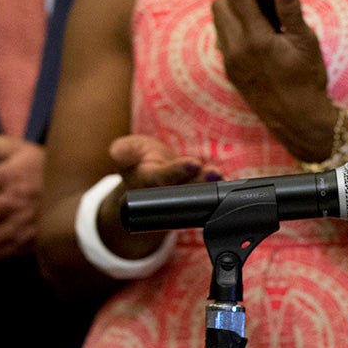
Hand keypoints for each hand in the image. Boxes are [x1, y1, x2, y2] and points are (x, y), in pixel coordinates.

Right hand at [89, 134, 221, 260]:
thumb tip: (117, 153)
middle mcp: (167, 193)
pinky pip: (208, 194)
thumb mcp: (124, 151)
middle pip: (185, 189)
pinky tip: (229, 184)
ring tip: (221, 177)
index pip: (163, 177)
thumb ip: (123, 150)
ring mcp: (183, 197)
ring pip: (198, 193)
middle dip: (200, 181)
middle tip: (213, 173)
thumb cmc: (137, 160)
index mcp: (148, 181)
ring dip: (211, 186)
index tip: (193, 163)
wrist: (147, 177)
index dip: (177, 171)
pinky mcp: (195, 195)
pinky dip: (219, 189)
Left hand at [211, 0, 340, 161]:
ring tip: (254, 9)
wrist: (298, 120)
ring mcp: (231, 62)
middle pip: (220, 5)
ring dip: (230, 8)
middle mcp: (237, 49)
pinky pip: (223, 39)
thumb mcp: (307, 43)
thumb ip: (291, 10)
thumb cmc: (308, 80)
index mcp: (256, 39)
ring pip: (219, 22)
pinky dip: (232, 26)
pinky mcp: (231, 72)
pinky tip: (253, 31)